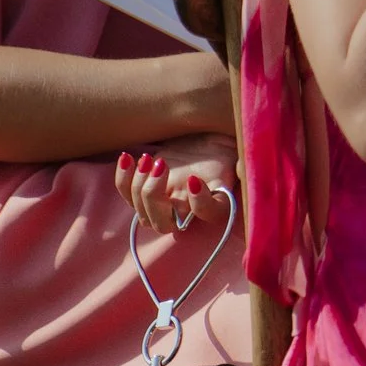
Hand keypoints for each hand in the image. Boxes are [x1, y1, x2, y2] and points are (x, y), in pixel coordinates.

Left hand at [113, 132, 238, 236]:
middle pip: (161, 224)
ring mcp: (163, 205)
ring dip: (140, 184)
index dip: (199, 203)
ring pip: (140, 211)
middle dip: (154, 196)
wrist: (207, 142)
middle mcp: (186, 213)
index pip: (207, 215)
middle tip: (163, 165)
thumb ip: (242, 167)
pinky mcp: (145, 192)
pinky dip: (123, 177)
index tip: (195, 179)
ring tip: (150, 159)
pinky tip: (128, 157)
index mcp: (216, 207)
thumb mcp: (239, 156)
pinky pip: (126, 194)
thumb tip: (241, 168)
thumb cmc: (225, 150)